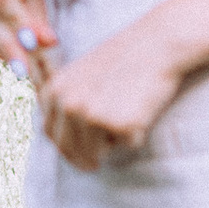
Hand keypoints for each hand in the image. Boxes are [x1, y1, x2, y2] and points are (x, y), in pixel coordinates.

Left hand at [35, 14, 185, 168]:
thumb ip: (68, 101)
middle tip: (95, 165)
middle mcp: (68, 104)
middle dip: (83, 160)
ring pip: (96, 154)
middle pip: (69, 150)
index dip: (66, 148)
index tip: (77, 156)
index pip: (51, 133)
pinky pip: (127, 145)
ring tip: (128, 113)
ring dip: (112, 145)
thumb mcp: (83, 74)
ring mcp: (92, 116)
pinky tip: (143, 109)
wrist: (157, 43)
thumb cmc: (126, 58)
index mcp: (56, 91)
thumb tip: (63, 139)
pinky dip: (137, 135)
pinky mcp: (119, 124)